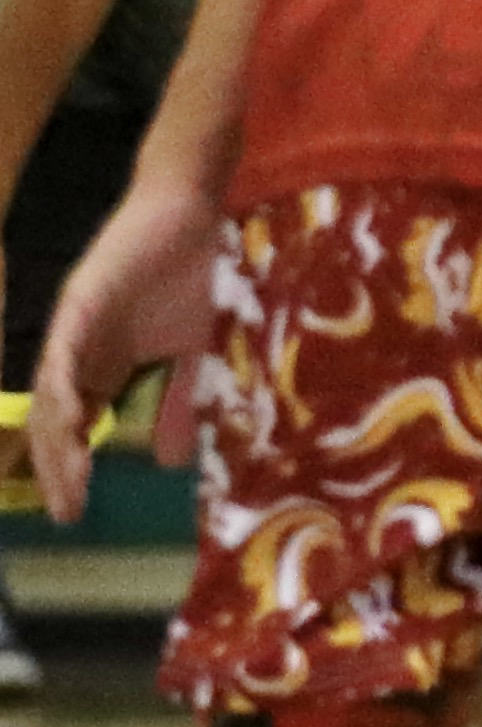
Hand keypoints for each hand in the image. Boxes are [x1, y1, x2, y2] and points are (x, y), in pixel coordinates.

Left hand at [24, 171, 222, 519]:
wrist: (185, 214)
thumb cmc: (185, 278)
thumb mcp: (187, 354)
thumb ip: (175, 403)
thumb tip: (170, 465)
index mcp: (99, 370)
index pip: (74, 430)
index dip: (70, 469)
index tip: (77, 511)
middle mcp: (74, 357)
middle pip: (53, 422)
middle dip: (57, 468)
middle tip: (68, 509)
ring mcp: (71, 332)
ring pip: (50, 396)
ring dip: (55, 440)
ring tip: (68, 478)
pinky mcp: (77, 305)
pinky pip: (60, 354)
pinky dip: (62, 388)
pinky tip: (73, 419)